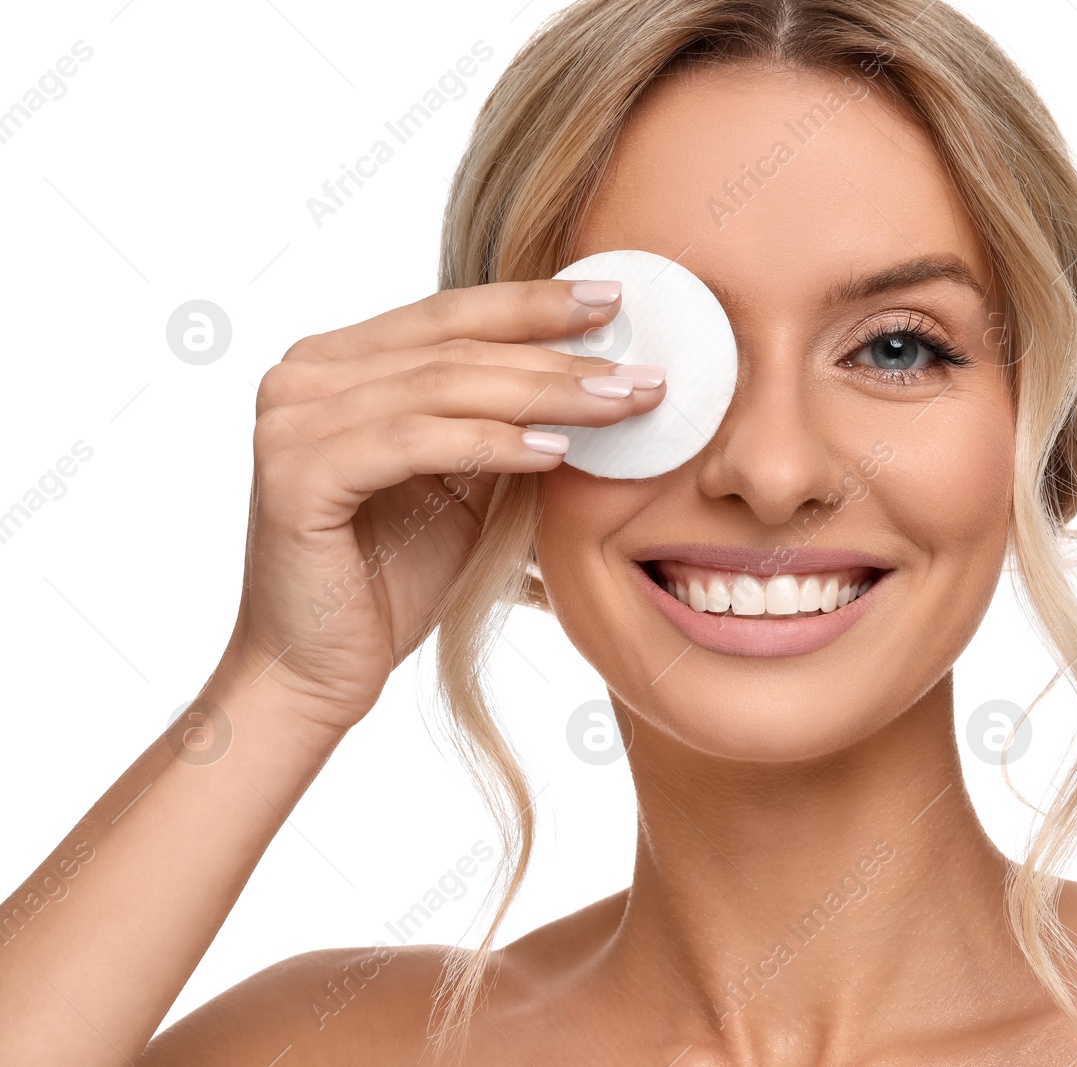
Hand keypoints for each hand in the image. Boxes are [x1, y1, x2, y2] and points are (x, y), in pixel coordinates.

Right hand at [214, 279, 663, 731]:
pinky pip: (416, 440)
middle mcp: (303, 376)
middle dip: (557, 356)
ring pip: (441, 386)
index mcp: (336, 363)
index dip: (534, 303)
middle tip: (641, 371)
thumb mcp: (462, 485)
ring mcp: (291, 420)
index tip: (615, 299)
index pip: (449, 315)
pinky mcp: (297, 474)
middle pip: (453, 346)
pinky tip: (555, 453)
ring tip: (619, 406)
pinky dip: (492, 442)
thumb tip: (593, 372)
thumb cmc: (390, 580)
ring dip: (543, 395)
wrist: (316, 670)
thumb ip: (499, 421)